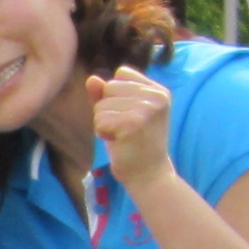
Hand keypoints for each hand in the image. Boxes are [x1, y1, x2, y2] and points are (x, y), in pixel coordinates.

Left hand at [87, 68, 173, 193]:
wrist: (149, 175)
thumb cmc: (134, 144)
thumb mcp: (122, 113)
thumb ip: (106, 94)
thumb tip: (91, 78)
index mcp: (158, 90)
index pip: (121, 74)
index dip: (115, 95)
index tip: (130, 116)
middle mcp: (156, 96)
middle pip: (109, 87)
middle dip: (109, 110)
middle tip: (126, 129)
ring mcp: (146, 109)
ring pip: (101, 105)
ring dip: (105, 123)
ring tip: (123, 137)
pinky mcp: (133, 123)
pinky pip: (99, 120)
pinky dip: (103, 133)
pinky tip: (119, 143)